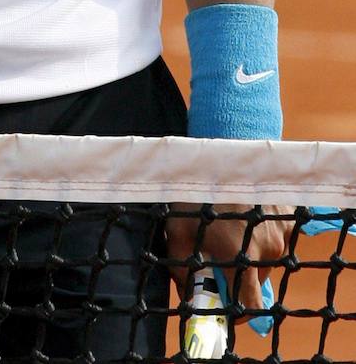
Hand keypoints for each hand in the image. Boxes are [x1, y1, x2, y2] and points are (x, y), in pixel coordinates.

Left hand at [166, 203, 292, 311]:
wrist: (220, 152)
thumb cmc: (194, 192)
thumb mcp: (176, 230)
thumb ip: (180, 269)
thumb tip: (187, 296)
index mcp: (240, 255)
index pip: (251, 304)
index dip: (237, 311)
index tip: (225, 305)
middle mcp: (266, 248)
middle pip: (256, 280)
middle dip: (237, 275)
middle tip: (218, 255)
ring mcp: (280, 232)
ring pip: (266, 258)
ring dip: (249, 253)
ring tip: (228, 228)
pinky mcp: (287, 216)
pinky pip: (275, 237)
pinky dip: (260, 234)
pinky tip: (242, 215)